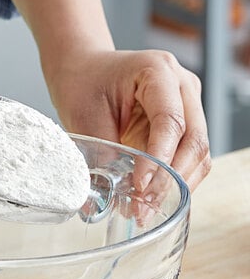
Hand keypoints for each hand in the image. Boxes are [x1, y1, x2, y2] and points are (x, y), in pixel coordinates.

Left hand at [46, 49, 210, 193]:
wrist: (82, 69)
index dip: (159, 158)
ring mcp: (187, 102)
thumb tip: (117, 196)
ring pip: (198, 153)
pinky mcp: (184, 121)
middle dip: (171, 179)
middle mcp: (182, 84)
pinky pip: (188, 156)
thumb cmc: (81, 83)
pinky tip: (151, 197)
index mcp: (158, 70)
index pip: (170, 121)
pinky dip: (172, 178)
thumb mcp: (85, 116)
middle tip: (144, 206)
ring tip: (146, 209)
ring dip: (175, 184)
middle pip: (194, 140)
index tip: (140, 186)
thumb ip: (105, 153)